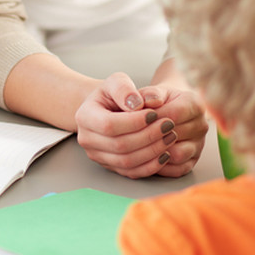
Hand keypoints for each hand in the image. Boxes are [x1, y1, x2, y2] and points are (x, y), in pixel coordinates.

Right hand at [75, 73, 207, 177]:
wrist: (109, 109)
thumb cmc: (114, 94)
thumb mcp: (116, 81)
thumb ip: (124, 88)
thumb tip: (136, 105)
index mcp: (84, 116)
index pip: (109, 125)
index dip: (134, 122)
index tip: (155, 113)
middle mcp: (87, 139)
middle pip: (120, 145)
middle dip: (148, 136)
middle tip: (169, 125)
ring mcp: (97, 156)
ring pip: (127, 161)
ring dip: (152, 151)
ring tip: (170, 137)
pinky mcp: (110, 167)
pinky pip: (132, 172)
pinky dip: (151, 166)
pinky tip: (165, 153)